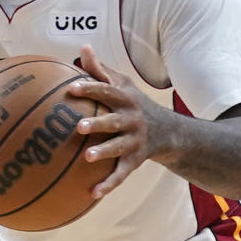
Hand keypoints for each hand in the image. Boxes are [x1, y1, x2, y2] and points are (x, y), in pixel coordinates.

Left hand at [68, 45, 169, 199]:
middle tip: (79, 126)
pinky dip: (109, 184)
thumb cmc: (133, 103)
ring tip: (87, 157)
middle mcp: (131, 119)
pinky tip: (92, 193)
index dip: (90, 88)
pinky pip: (122, 174)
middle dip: (98, 123)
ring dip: (104, 152)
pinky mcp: (136, 160)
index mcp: (125, 99)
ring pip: (118, 148)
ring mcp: (135, 141)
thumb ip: (101, 69)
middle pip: (113, 121)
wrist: (169, 131)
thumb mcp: (123, 84)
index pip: (107, 91)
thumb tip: (82, 47)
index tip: (71, 88)